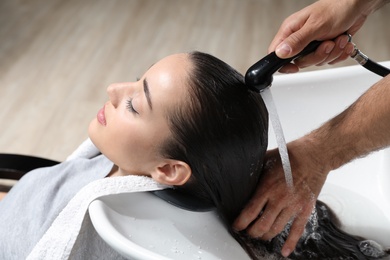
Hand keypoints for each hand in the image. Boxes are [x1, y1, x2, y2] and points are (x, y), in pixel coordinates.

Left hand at [233, 139, 328, 256]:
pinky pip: (297, 230)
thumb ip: (253, 172)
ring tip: (259, 236)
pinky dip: (290, 243)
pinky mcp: (305, 210)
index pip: (250, 212)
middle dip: (251, 232)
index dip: (241, 223)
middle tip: (246, 231)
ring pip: (276, 229)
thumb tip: (239, 178)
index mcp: (267, 188)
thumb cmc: (289, 156)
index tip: (236, 226)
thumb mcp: (265, 160)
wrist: (313, 156)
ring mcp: (293, 206)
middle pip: (261, 225)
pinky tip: (284, 251)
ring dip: (265, 236)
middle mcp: (279, 200)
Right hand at [268, 0, 375, 72]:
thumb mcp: (315, 26)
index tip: (295, 67)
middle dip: (318, 56)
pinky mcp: (324, 47)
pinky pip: (328, 60)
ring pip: (316, 61)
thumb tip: (280, 53)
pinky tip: (342, 41)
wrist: (357, 5)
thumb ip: (297, 41)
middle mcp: (299, 38)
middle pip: (300, 61)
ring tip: (338, 38)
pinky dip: (339, 53)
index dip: (283, 64)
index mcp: (291, 30)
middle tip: (327, 43)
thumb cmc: (337, 8)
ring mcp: (312, 43)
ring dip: (332, 53)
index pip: (276, 53)